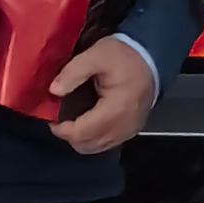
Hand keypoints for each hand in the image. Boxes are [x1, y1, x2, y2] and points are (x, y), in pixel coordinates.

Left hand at [49, 37, 157, 155]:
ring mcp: (129, 131)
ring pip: (97, 148)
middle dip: (69, 136)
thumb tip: (54, 91)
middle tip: (59, 120)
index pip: (83, 132)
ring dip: (80, 139)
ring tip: (70, 122)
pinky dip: (93, 139)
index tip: (51, 119)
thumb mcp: (96, 55)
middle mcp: (123, 126)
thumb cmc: (124, 56)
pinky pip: (107, 144)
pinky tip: (86, 124)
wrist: (152, 58)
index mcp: (115, 109)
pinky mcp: (131, 131)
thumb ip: (73, 72)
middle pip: (88, 144)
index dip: (63, 130)